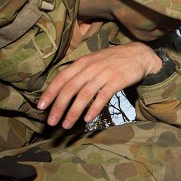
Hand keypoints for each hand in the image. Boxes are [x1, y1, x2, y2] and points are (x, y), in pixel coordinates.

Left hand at [38, 43, 162, 128]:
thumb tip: (64, 87)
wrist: (139, 55)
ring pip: (84, 95)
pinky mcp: (116, 81)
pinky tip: (87, 119)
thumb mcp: (94, 60)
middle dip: (58, 107)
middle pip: (70, 89)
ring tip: (67, 125)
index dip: (50, 92)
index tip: (41, 106)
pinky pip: (102, 97)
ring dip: (73, 112)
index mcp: (82, 62)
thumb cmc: (114, 60)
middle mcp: (90, 67)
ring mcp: (104, 74)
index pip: (61, 78)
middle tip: (51, 122)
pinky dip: (93, 109)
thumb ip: (80, 71)